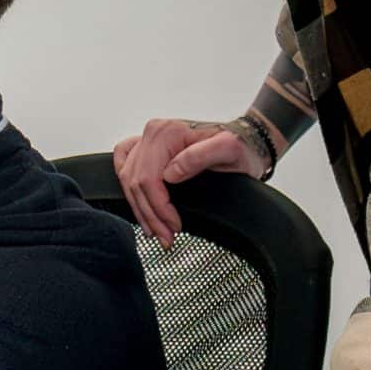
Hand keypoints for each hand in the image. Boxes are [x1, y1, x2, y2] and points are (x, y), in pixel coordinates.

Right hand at [111, 118, 262, 245]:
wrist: (247, 142)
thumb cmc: (241, 147)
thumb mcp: (229, 150)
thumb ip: (199, 157)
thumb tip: (169, 174)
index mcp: (167, 133)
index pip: (149, 178)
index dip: (159, 208)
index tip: (175, 226)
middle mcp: (154, 132)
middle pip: (136, 181)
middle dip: (150, 214)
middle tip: (166, 237)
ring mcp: (149, 139)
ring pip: (127, 178)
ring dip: (139, 208)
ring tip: (155, 230)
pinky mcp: (149, 147)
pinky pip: (123, 162)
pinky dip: (127, 185)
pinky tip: (137, 202)